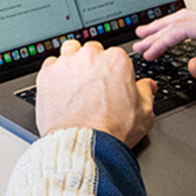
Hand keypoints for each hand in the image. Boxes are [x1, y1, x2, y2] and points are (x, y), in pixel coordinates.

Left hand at [35, 40, 155, 146]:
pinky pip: (49, 65)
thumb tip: (148, 86)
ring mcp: (67, 64)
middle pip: (91, 50)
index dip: (113, 70)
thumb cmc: (112, 131)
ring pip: (69, 51)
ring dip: (72, 61)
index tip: (110, 81)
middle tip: (92, 83)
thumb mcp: (144, 114)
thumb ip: (145, 93)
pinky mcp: (47, 75)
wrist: (84, 145)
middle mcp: (91, 57)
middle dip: (92, 63)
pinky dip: (54, 74)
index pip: (114, 55)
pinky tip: (59, 88)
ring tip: (74, 81)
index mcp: (116, 61)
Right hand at [132, 6, 195, 87]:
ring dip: (168, 26)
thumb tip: (192, 67)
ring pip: (190, 18)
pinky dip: (182, 27)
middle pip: (183, 18)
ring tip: (149, 33)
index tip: (149, 52)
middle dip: (158, 30)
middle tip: (138, 40)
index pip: (185, 29)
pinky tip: (178, 33)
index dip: (163, 41)